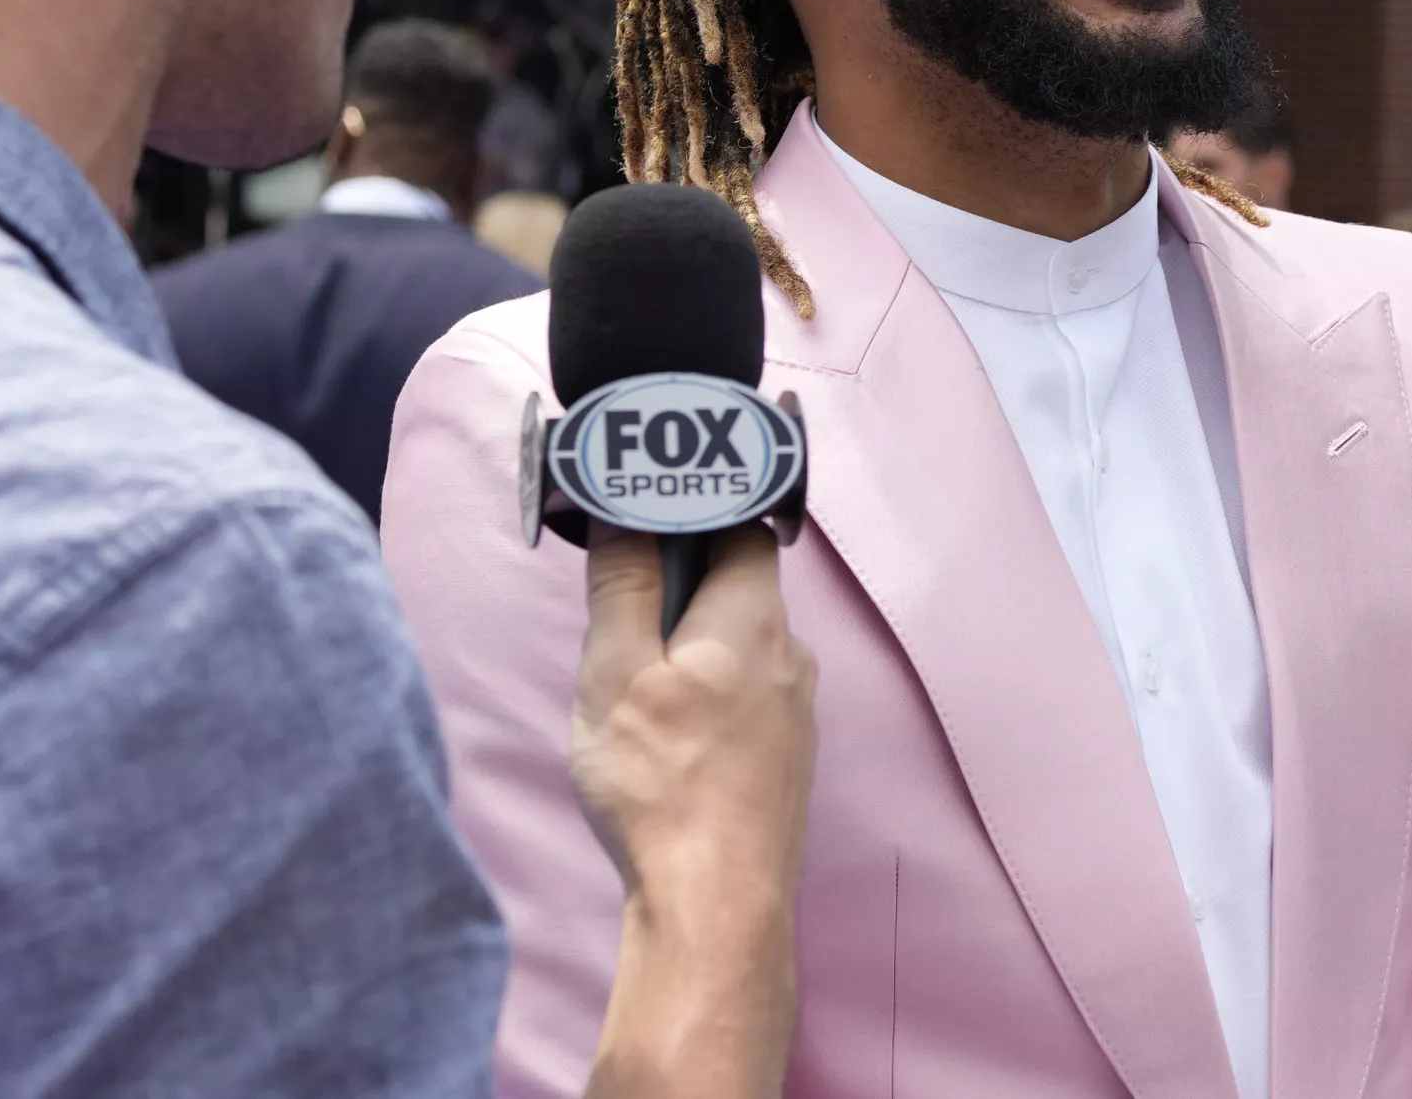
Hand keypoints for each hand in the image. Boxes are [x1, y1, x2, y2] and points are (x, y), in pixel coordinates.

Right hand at [573, 526, 816, 1098]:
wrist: (716, 904)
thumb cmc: (662, 786)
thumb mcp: (615, 671)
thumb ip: (622, 584)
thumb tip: (623, 515)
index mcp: (753, 616)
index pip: (741, 522)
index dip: (693, 508)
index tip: (642, 517)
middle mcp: (790, 652)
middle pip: (736, 583)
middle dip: (678, 586)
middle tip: (620, 613)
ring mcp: (796, 708)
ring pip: (738, 643)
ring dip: (690, 645)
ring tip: (635, 687)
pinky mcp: (787, 754)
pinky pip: (746, 691)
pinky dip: (708, 690)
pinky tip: (669, 737)